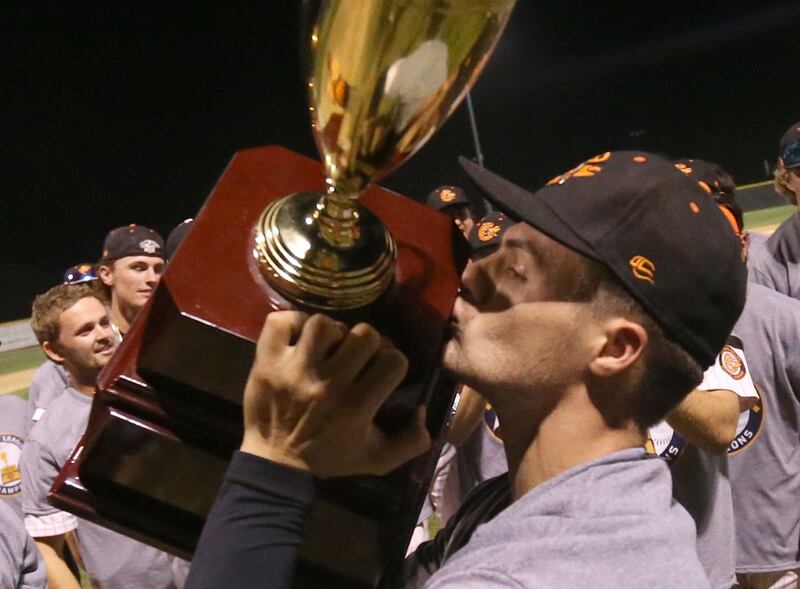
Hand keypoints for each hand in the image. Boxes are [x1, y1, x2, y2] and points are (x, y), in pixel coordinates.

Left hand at [241, 311, 430, 477]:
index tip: (381, 372)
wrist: (274, 465)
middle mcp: (327, 384)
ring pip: (324, 323)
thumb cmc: (329, 458)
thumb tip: (422, 409)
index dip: (393, 362)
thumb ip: (412, 441)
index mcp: (356, 407)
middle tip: (357, 356)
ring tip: (328, 346)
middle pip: (364, 334)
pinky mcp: (267, 360)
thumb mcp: (379, 459)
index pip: (394, 360)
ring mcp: (293, 369)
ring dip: (332, 331)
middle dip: (367, 343)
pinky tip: (301, 338)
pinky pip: (282, 321)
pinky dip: (293, 322)